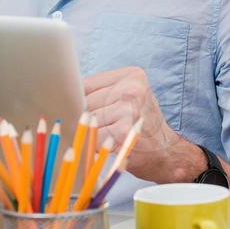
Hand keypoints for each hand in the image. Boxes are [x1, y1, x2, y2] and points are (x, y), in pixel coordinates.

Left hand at [83, 66, 190, 181]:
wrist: (167, 153)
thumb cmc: (141, 126)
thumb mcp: (127, 99)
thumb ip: (101, 92)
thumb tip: (62, 95)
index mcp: (132, 75)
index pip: (86, 84)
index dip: (79, 101)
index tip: (82, 111)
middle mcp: (132, 89)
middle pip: (86, 101)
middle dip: (84, 118)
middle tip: (97, 129)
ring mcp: (129, 109)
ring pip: (87, 120)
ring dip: (89, 133)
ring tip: (105, 138)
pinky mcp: (124, 131)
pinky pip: (93, 136)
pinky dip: (93, 145)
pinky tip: (106, 147)